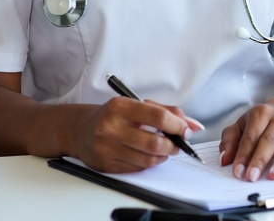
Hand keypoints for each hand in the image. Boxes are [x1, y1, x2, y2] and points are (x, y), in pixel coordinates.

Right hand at [71, 97, 203, 172]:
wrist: (80, 130)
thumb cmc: (114, 115)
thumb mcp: (137, 105)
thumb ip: (167, 112)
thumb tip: (193, 126)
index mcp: (121, 107)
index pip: (158, 117)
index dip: (178, 126)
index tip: (186, 131)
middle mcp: (111, 127)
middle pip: (154, 143)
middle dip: (173, 146)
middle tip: (177, 145)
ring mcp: (106, 148)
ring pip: (147, 160)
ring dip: (162, 156)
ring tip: (163, 149)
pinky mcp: (105, 165)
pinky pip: (136, 168)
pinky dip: (148, 163)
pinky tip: (147, 155)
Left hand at [220, 101, 273, 181]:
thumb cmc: (264, 121)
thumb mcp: (244, 124)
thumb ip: (230, 140)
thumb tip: (224, 159)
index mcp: (261, 112)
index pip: (251, 136)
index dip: (243, 154)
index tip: (238, 171)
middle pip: (269, 140)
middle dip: (260, 160)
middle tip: (252, 176)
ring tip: (272, 176)